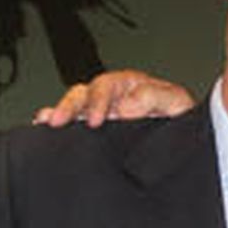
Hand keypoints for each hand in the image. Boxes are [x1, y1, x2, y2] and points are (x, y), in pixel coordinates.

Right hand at [33, 69, 195, 127]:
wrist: (184, 142)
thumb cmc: (181, 118)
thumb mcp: (177, 103)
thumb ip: (155, 98)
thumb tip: (125, 106)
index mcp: (130, 86)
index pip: (106, 86)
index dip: (99, 101)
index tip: (97, 120)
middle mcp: (113, 97)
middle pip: (83, 94)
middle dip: (69, 106)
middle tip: (58, 121)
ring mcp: (104, 113)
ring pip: (75, 106)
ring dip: (59, 112)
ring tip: (45, 121)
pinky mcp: (99, 131)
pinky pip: (75, 124)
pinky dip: (58, 123)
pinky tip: (43, 127)